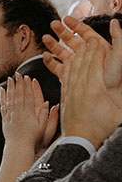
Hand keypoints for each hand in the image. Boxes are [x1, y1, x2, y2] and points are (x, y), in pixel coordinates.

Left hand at [0, 74, 57, 155]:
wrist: (19, 147)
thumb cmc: (33, 138)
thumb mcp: (43, 127)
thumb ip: (45, 114)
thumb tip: (47, 103)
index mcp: (29, 113)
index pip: (28, 96)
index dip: (28, 86)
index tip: (27, 78)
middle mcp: (19, 112)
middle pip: (18, 95)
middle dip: (18, 83)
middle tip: (18, 74)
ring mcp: (11, 115)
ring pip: (10, 98)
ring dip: (10, 88)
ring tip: (10, 79)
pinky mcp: (5, 119)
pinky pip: (3, 106)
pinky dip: (2, 97)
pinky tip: (1, 90)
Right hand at [44, 16, 121, 90]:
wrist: (111, 96)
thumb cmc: (117, 77)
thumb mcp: (120, 53)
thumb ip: (117, 37)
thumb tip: (114, 22)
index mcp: (98, 48)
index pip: (85, 33)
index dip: (75, 25)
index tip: (66, 19)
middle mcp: (87, 56)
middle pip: (72, 40)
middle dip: (61, 31)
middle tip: (53, 24)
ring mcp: (79, 67)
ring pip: (63, 52)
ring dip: (54, 44)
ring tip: (45, 38)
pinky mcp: (71, 78)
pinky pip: (58, 68)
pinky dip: (50, 62)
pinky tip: (47, 56)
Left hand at [56, 21, 121, 146]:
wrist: (79, 142)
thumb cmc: (101, 130)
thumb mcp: (119, 115)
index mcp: (95, 90)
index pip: (95, 64)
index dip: (96, 51)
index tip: (98, 41)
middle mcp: (80, 88)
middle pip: (83, 63)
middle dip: (87, 49)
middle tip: (91, 39)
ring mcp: (71, 92)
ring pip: (72, 68)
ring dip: (76, 55)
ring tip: (80, 46)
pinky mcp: (65, 96)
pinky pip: (64, 76)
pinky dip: (66, 66)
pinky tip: (68, 61)